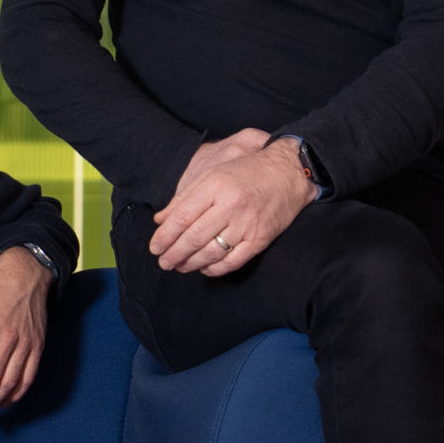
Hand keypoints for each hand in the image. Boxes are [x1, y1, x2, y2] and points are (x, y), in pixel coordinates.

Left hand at [152, 132, 314, 276]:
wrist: (289, 173)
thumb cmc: (245, 173)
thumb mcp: (211, 175)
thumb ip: (184, 198)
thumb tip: (159, 220)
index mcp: (215, 187)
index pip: (182, 217)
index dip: (164, 236)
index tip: (154, 247)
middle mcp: (230, 206)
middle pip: (193, 237)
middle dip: (173, 254)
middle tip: (163, 262)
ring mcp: (247, 224)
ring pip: (211, 252)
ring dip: (191, 263)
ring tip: (179, 266)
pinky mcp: (261, 238)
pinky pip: (234, 261)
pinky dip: (216, 269)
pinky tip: (204, 269)